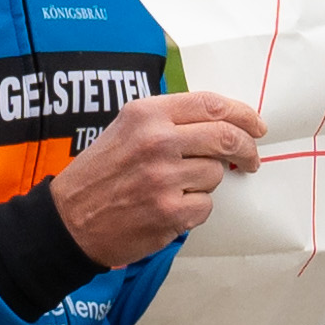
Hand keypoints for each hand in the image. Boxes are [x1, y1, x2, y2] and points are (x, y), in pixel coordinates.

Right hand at [52, 92, 260, 266]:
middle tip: (251, 159)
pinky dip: (194, 209)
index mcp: (146, 114)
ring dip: (206, 183)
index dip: (243, 114)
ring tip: (176, 188)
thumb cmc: (99, 174)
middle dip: (246, 149)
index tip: (256, 126)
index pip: (211, 104)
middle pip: (226, 137)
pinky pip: (205, 206)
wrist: (69, 220)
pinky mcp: (169, 211)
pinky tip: (170, 208)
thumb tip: (222, 123)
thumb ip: (168, 121)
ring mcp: (164, 177)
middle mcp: (157, 141)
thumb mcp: (125, 129)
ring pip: (216, 174)